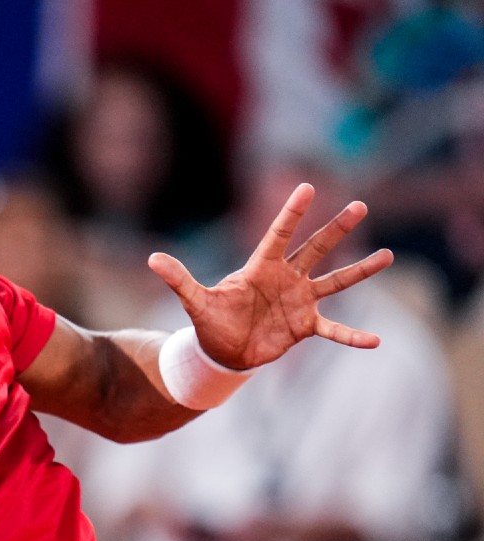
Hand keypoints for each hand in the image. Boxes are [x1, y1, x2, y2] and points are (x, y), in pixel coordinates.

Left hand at [147, 183, 393, 369]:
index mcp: (260, 268)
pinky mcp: (305, 327)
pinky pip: (334, 330)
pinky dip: (352, 336)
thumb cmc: (211, 322)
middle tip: (360, 206)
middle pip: (315, 249)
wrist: (223, 352)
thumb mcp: (195, 301)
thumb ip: (179, 279)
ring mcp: (299, 302)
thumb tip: (152, 259)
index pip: (278, 235)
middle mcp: (286, 279)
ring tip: (388, 256)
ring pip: (335, 281)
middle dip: (337, 229)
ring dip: (360, 271)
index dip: (291, 213)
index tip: (308, 187)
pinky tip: (376, 340)